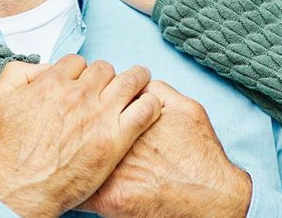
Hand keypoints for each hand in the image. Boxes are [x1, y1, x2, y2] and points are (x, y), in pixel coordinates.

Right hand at [0, 56, 162, 217]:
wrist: (21, 192)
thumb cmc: (8, 153)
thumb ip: (17, 74)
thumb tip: (43, 68)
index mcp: (52, 83)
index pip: (77, 62)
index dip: (80, 71)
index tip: (82, 82)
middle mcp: (78, 94)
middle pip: (104, 69)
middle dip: (106, 74)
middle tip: (110, 85)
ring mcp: (100, 116)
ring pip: (129, 81)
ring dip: (136, 78)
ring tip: (140, 80)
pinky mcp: (115, 140)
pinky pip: (144, 110)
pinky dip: (150, 103)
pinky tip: (150, 105)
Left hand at [80, 81, 251, 217]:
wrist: (213, 198)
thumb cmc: (202, 157)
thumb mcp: (186, 109)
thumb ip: (158, 91)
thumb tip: (139, 83)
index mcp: (129, 117)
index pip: (92, 101)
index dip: (86, 104)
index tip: (85, 110)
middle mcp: (116, 140)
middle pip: (78, 125)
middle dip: (72, 126)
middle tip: (70, 131)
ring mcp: (110, 170)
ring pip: (73, 158)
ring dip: (69, 156)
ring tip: (68, 156)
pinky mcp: (109, 198)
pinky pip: (78, 191)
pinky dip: (75, 188)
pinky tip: (76, 186)